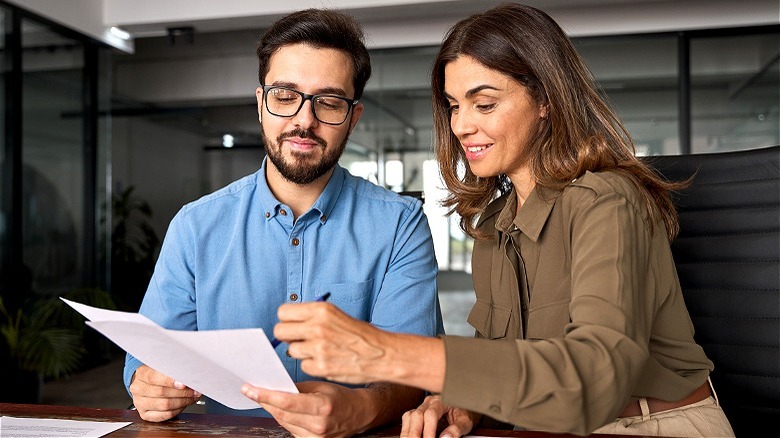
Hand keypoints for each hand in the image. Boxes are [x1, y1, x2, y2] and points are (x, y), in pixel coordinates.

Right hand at [129, 365, 200, 421]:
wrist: (147, 384)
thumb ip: (173, 370)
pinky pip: (165, 415)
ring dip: (183, 401)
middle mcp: (138, 389)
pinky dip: (178, 410)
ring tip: (192, 397)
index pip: (153, 377)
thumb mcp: (163, 367)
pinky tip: (184, 404)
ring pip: (164, 405)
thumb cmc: (158, 374)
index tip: (183, 383)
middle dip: (182, 392)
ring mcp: (140, 403)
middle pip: (161, 392)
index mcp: (141, 374)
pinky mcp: (145, 415)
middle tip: (194, 390)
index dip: (169, 381)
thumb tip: (188, 376)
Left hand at [241, 380, 372, 436]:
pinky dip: (284, 419)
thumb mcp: (321, 386)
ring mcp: (316, 437)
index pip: (287, 403)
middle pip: (282, 414)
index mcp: (322, 406)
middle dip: (264, 401)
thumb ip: (298, 388)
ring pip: (284, 423)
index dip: (266, 396)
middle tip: (251, 390)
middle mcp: (319, 425)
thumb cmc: (341, 397)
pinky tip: (280, 410)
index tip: (250, 389)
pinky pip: (291, 430)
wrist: (359, 414)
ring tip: (264, 398)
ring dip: (272, 410)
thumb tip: (274, 386)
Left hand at [274, 302, 391, 384]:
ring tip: (319, 351)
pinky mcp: (321, 366)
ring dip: (302, 352)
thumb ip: (312, 316)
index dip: (287, 319)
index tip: (294, 325)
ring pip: (291, 350)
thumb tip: (289, 322)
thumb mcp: (336, 315)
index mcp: (321, 310)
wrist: (381, 353)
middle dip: (288, 336)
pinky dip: (312, 365)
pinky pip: (303, 366)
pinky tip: (326, 361)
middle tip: (300, 339)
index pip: (283, 312)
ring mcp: (318, 348)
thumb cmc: (359, 334)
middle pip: (280, 331)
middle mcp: (317, 327)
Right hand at [401, 395, 479, 437]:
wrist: (461, 410)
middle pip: (416, 415)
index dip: (429, 430)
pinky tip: (409, 437)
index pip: (431, 414)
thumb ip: (457, 429)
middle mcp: (429, 402)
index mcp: (441, 401)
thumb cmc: (463, 415)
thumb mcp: (465, 422)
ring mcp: (421, 407)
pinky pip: (407, 421)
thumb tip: (445, 437)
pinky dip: (407, 432)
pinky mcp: (416, 414)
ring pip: (409, 417)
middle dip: (415, 433)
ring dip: (408, 433)